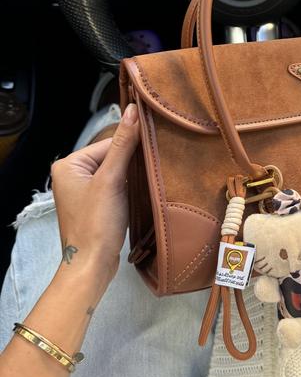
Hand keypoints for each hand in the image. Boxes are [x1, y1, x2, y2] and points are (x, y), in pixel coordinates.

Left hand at [51, 103, 139, 283]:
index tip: (156, 151)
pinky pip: (116, 188)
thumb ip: (123, 144)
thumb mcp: (111, 180)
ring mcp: (83, 192)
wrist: (93, 265)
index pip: (109, 144)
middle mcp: (72, 175)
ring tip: (151, 182)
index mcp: (69, 165)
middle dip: (133, 164)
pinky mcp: (95, 205)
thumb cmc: (96, 224)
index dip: (132, 148)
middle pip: (113, 157)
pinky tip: (142, 193)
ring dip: (134, 177)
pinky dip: (129, 189)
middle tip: (156, 167)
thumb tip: (133, 111)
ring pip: (117, 173)